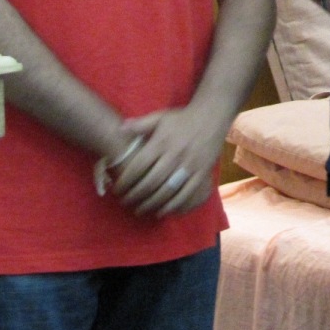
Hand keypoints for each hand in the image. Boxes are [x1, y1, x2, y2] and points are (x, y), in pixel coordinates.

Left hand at [108, 106, 226, 217]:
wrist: (212, 117)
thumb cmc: (183, 119)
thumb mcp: (161, 117)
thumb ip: (141, 124)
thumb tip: (121, 128)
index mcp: (161, 142)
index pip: (138, 166)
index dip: (125, 181)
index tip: (117, 190)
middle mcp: (174, 155)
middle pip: (150, 182)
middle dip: (135, 196)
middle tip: (125, 202)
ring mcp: (189, 165)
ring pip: (167, 191)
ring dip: (151, 204)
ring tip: (140, 210)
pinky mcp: (201, 173)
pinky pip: (186, 194)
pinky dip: (173, 206)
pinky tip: (162, 211)